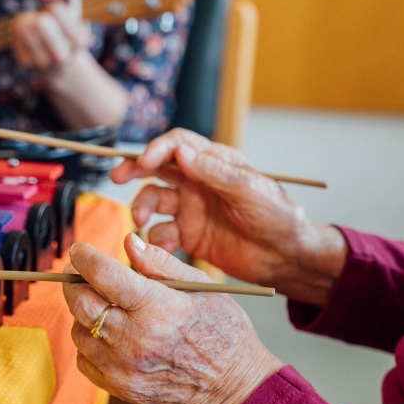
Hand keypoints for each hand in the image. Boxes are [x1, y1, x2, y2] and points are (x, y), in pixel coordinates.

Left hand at [12, 0, 92, 75]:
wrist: (60, 62)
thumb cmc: (65, 24)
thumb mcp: (72, 3)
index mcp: (78, 39)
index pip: (56, 10)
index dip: (53, 5)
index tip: (56, 12)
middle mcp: (61, 55)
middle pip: (40, 22)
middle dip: (40, 15)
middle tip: (44, 20)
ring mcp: (43, 62)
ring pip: (24, 26)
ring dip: (28, 19)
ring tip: (35, 26)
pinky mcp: (25, 62)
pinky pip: (15, 32)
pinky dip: (20, 27)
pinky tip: (29, 34)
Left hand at [62, 234, 282, 403]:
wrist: (231, 387)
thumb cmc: (221, 331)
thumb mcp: (201, 286)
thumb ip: (160, 262)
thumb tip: (129, 242)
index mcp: (158, 309)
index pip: (104, 275)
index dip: (85, 258)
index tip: (80, 251)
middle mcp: (136, 340)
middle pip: (82, 302)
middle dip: (75, 282)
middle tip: (80, 273)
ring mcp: (124, 367)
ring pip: (79, 329)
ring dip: (84, 312)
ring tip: (105, 304)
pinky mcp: (119, 387)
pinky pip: (84, 357)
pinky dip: (90, 340)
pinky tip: (111, 333)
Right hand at [112, 129, 346, 305]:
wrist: (287, 258)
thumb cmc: (279, 218)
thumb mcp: (251, 191)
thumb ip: (216, 172)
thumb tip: (183, 152)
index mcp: (216, 163)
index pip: (179, 145)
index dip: (158, 149)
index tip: (144, 161)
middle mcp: (198, 182)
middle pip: (157, 167)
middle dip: (135, 169)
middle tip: (117, 177)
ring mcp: (191, 208)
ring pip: (153, 200)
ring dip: (142, 207)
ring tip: (141, 221)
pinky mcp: (189, 235)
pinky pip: (161, 233)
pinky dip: (154, 239)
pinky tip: (160, 248)